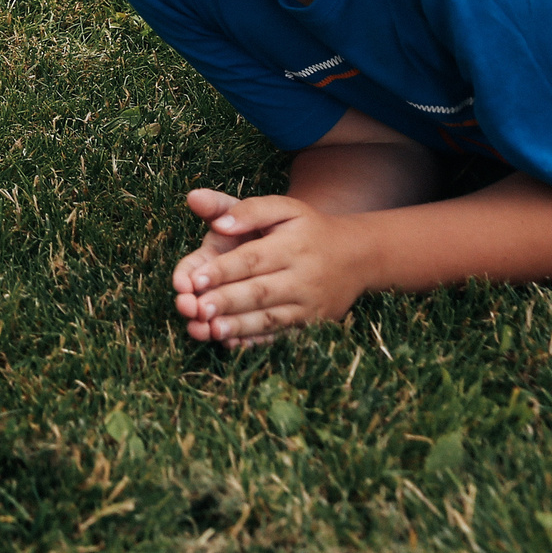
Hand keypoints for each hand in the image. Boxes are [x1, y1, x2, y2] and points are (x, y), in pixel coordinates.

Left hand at [170, 189, 369, 348]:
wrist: (356, 256)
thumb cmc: (308, 228)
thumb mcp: (283, 208)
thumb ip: (248, 210)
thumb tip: (219, 223)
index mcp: (292, 246)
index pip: (252, 259)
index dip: (224, 270)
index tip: (195, 278)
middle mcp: (302, 277)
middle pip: (259, 292)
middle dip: (227, 302)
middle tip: (197, 309)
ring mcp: (309, 304)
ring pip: (269, 319)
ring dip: (238, 327)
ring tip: (209, 330)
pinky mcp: (312, 323)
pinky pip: (281, 335)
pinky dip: (255, 342)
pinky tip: (231, 344)